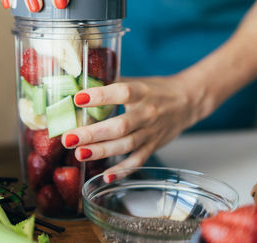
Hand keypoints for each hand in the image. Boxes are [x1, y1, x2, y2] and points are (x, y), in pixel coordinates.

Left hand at [62, 76, 202, 182]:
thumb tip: (80, 82)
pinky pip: (137, 161)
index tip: (78, 98)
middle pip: (120, 126)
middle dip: (92, 134)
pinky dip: (122, 171)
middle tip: (69, 138)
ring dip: (102, 152)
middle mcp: (147, 113)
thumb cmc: (156, 90)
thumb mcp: (137, 80)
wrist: (187, 101)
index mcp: (142, 92)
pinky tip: (105, 176)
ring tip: (79, 154)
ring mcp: (151, 132)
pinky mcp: (153, 147)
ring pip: (126, 145)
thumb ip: (111, 83)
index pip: (122, 93)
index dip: (100, 96)